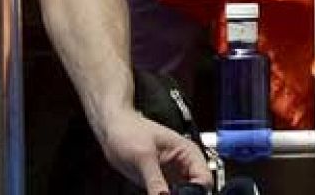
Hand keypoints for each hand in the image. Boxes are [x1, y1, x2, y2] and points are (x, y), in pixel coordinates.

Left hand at [96, 107, 213, 193]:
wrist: (111, 126)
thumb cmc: (127, 129)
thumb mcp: (143, 156)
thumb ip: (155, 181)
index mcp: (188, 153)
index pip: (204, 180)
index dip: (195, 192)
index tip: (178, 194)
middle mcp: (184, 165)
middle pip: (195, 190)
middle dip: (184, 194)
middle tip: (165, 193)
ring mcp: (173, 174)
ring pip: (182, 194)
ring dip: (172, 194)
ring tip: (157, 190)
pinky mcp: (160, 181)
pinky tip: (154, 192)